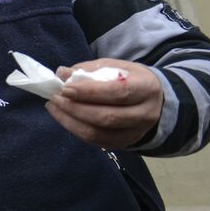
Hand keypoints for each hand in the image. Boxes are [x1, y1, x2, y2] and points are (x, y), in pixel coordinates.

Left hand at [45, 59, 162, 148]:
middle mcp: (145, 114)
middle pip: (106, 116)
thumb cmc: (131, 80)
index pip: (118, 92)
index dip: (89, 92)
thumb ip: (90, 69)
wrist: (155, 102)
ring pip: (97, 133)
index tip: (65, 88)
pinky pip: (94, 140)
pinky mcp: (123, 144)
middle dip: (75, 107)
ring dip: (70, 120)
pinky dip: (75, 129)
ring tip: (54, 106)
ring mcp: (135, 132)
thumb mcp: (117, 67)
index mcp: (146, 88)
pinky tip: (63, 117)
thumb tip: (62, 73)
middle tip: (55, 98)